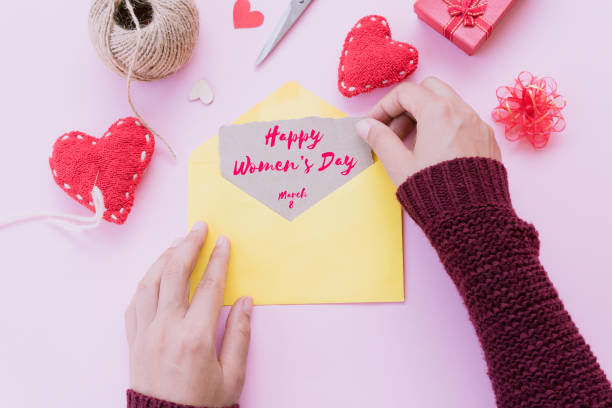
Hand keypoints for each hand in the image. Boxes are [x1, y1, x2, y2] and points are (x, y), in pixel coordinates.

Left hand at [125, 221, 251, 406]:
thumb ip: (238, 334)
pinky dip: (146, 281)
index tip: (224, 242)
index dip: (218, 260)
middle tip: (198, 227)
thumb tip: (243, 301)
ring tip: (178, 243)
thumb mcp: (232, 376)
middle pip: (174, 274)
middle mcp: (166, 329)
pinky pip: (135, 302)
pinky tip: (155, 273)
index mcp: (194, 337)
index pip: (208, 286)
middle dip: (188, 245)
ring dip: (164, 258)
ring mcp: (145, 333)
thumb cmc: (202, 406)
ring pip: (149, 282)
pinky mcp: (134, 340)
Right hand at [355, 77, 501, 185]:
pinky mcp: (488, 140)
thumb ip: (380, 139)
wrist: (472, 219)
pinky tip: (436, 152)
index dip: (384, 106)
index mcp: (438, 112)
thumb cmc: (434, 193)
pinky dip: (446, 126)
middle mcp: (462, 112)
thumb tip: (365, 126)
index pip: (405, 93)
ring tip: (412, 145)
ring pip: (450, 103)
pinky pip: (464, 121)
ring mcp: (479, 125)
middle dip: (408, 104)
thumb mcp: (399, 165)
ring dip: (427, 115)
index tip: (374, 124)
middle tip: (394, 130)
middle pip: (430, 89)